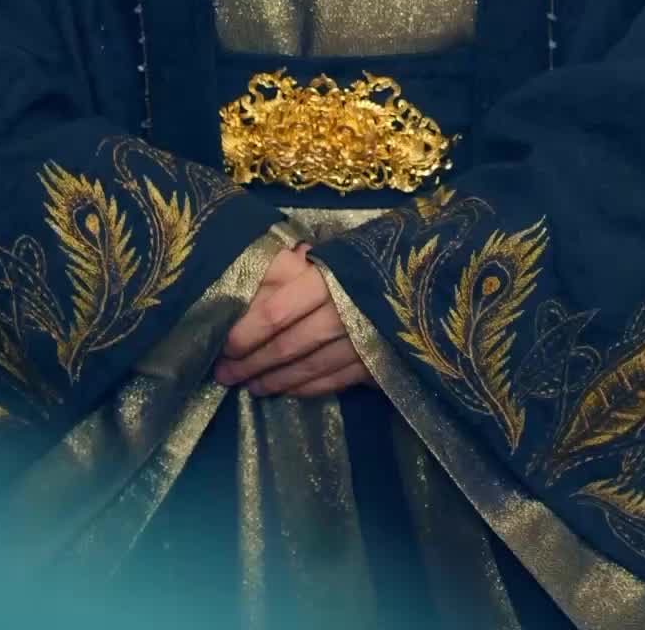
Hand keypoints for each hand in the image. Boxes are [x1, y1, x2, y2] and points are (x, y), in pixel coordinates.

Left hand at [214, 244, 371, 396]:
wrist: (420, 277)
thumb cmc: (361, 259)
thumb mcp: (321, 253)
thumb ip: (285, 270)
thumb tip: (244, 291)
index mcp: (326, 280)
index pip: (275, 313)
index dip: (246, 333)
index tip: (224, 345)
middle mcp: (341, 314)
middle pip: (288, 347)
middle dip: (252, 364)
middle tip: (225, 374)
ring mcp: (360, 342)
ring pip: (308, 369)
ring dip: (275, 381)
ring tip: (250, 386)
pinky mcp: (377, 362)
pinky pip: (333, 381)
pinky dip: (306, 389)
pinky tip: (287, 391)